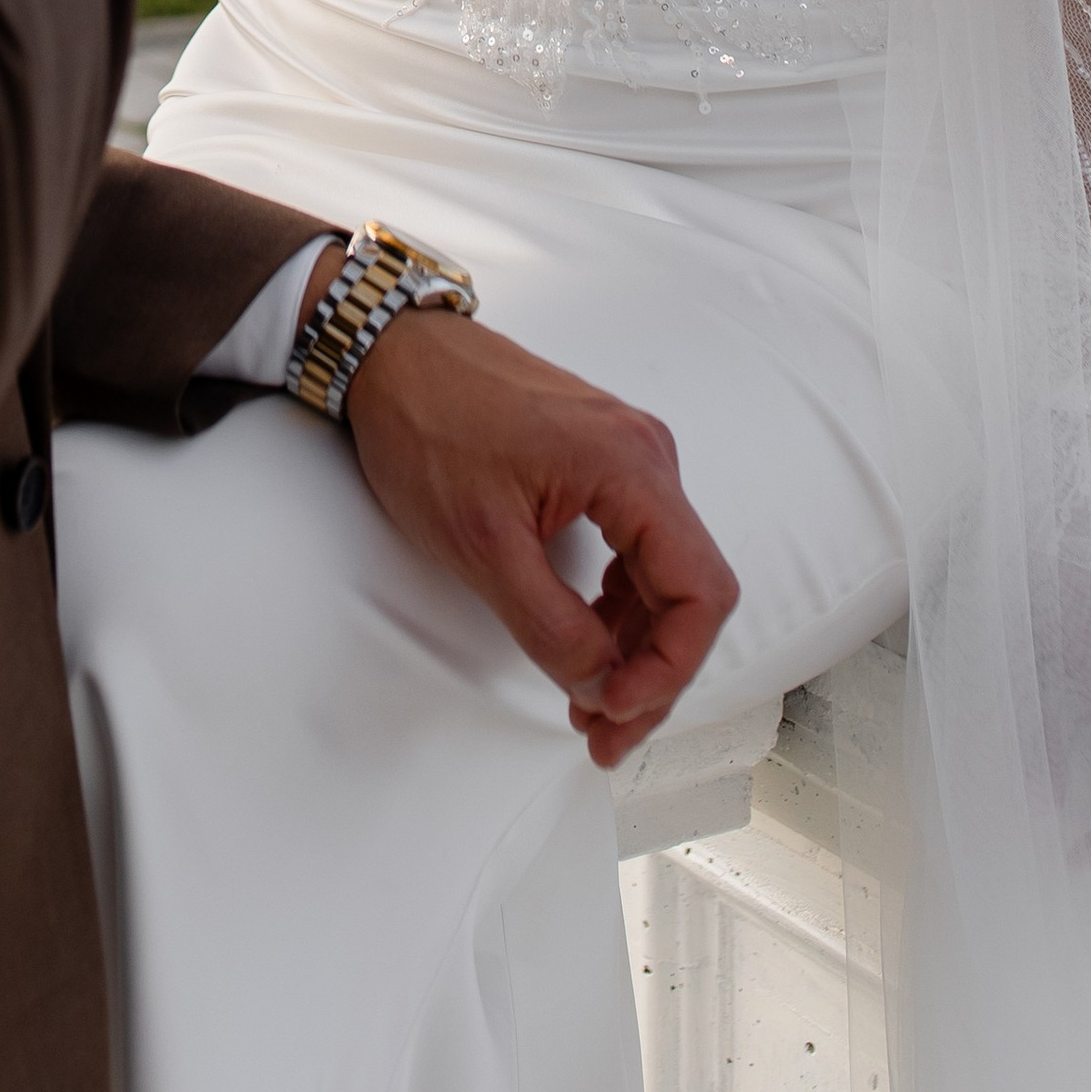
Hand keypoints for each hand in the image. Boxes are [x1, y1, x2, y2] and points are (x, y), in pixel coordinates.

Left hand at [341, 309, 738, 765]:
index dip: (670, 668)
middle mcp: (646, 455)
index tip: (617, 711)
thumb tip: (600, 684)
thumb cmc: (428, 426)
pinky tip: (587, 643)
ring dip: (637, 645)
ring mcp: (626, 454)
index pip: (700, 591)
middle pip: (690, 588)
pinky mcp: (600, 460)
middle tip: (604, 736)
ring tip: (590, 703)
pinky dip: (618, 606)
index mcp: (632, 467)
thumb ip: (551, 625)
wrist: (389, 355)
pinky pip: (635, 546)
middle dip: (655, 672)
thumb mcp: (483, 545)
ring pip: (664, 572)